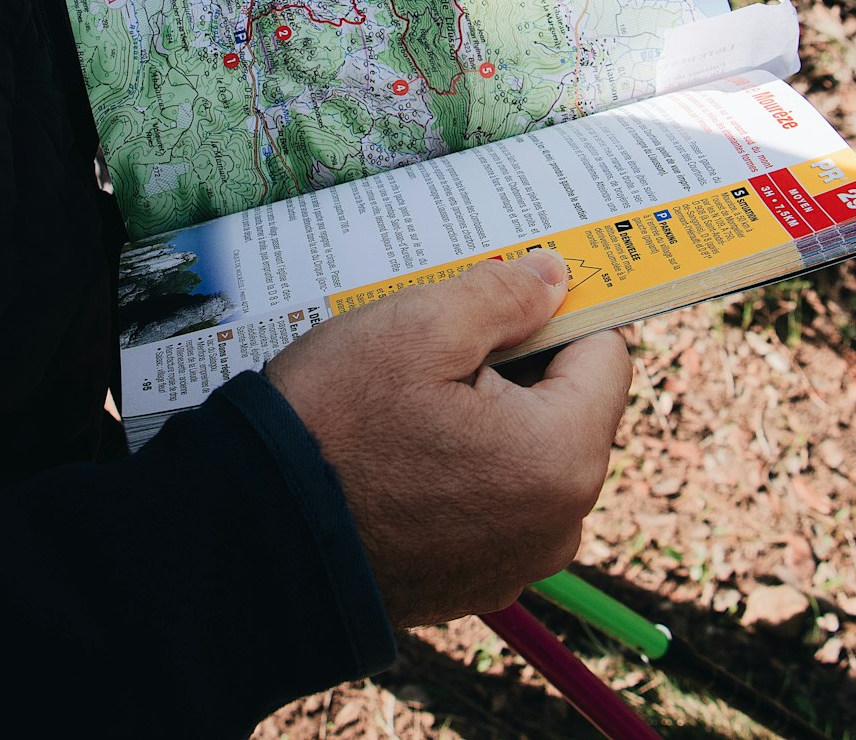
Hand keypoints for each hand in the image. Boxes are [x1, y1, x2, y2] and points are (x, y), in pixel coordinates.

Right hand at [266, 252, 631, 627]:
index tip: (511, 289)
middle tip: (442, 337)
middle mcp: (557, 523)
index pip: (606, 355)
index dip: (560, 309)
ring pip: (527, 450)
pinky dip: (463, 461)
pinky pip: (492, 496)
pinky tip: (402, 441)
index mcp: (561, 459)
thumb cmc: (334, 426)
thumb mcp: (418, 327)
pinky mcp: (472, 580)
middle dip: (517, 361)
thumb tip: (556, 276)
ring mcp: (515, 560)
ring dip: (487, 410)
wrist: (250, 540)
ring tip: (411, 389)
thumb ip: (504, 294)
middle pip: (568, 405)